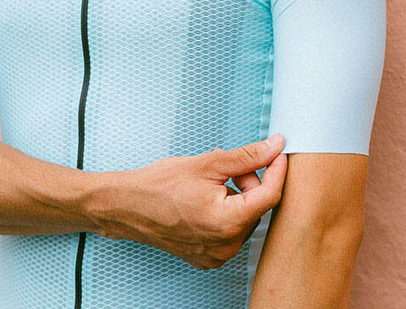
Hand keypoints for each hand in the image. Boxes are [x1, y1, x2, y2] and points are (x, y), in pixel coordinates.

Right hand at [87, 135, 286, 269]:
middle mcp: (226, 246)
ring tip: (210, 184)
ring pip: (245, 217)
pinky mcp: (208, 257)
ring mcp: (217, 255)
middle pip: (257, 206)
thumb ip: (247, 156)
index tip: (278, 152)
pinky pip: (231, 231)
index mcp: (228, 223)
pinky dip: (225, 212)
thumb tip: (275, 147)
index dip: (277, 170)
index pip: (270, 195)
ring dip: (236, 197)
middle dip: (248, 182)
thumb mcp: (208, 163)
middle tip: (226, 167)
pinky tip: (204, 201)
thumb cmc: (160, 184)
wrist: (128, 205)